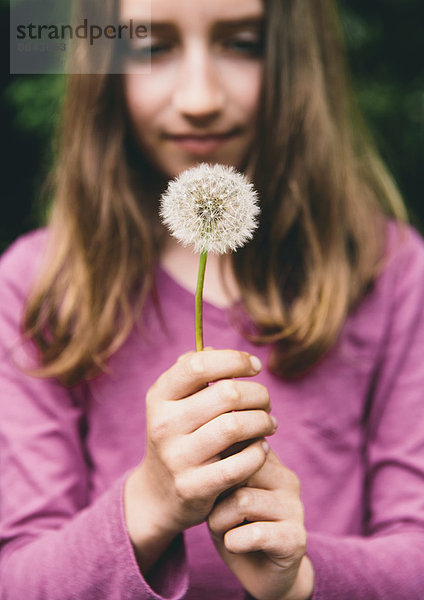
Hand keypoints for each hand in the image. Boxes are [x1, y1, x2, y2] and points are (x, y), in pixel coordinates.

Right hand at [124, 349, 276, 572]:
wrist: (160, 493)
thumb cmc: (179, 435)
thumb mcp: (175, 402)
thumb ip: (194, 373)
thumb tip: (216, 350)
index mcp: (159, 396)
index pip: (199, 365)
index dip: (234, 360)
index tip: (254, 366)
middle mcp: (163, 424)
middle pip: (227, 393)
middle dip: (258, 393)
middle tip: (266, 400)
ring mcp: (177, 458)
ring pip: (235, 426)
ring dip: (263, 421)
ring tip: (269, 423)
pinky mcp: (194, 487)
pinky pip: (241, 463)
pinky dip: (259, 452)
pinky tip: (261, 448)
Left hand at [208, 449, 313, 599]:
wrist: (262, 573)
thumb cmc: (235, 525)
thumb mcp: (223, 491)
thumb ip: (222, 467)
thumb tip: (210, 445)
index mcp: (270, 461)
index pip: (239, 442)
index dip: (215, 464)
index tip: (206, 481)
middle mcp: (287, 478)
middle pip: (238, 468)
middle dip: (215, 494)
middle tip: (214, 512)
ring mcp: (295, 507)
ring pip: (241, 500)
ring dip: (220, 521)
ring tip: (223, 530)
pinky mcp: (295, 538)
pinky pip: (254, 533)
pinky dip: (233, 542)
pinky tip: (235, 545)